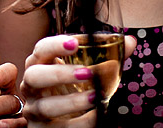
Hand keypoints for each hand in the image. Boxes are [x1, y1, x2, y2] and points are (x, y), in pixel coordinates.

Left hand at [0, 63, 26, 127]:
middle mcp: (11, 98)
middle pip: (10, 98)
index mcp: (0, 85)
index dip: (1, 74)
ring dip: (7, 121)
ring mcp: (16, 115)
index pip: (9, 72)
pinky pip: (22, 126)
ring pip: (17, 115)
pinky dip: (13, 127)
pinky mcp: (17, 127)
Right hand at [20, 35, 135, 126]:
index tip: (75, 43)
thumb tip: (130, 42)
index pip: (41, 49)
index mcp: (40, 64)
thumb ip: (108, 55)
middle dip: (60, 73)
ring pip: (45, 106)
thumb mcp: (87, 70)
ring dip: (71, 102)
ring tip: (95, 97)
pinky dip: (80, 123)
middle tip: (87, 73)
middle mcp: (32, 86)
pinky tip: (97, 116)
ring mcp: (35, 109)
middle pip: (34, 76)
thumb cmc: (72, 88)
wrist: (62, 120)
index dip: (55, 45)